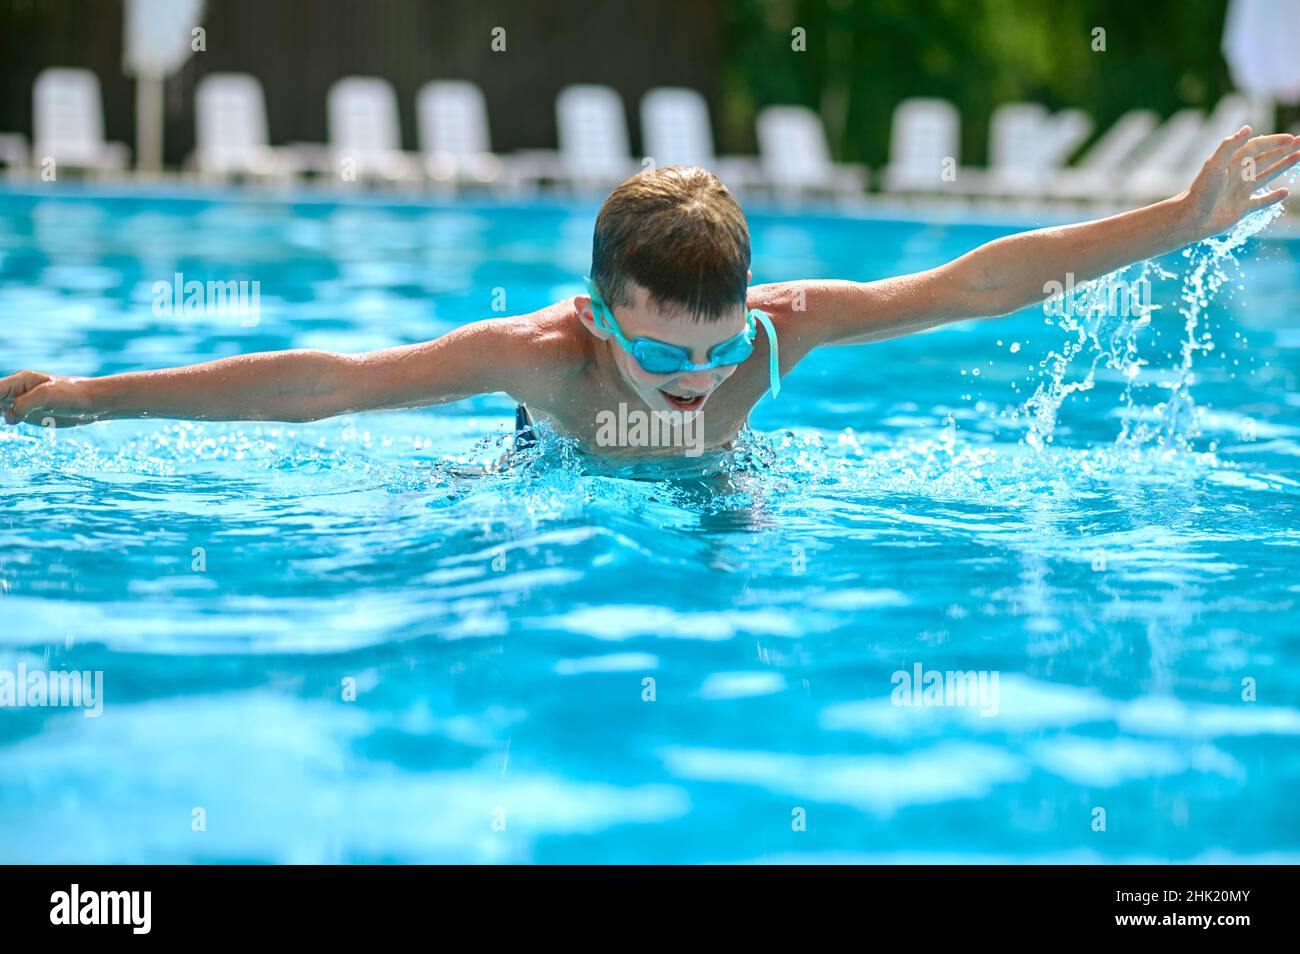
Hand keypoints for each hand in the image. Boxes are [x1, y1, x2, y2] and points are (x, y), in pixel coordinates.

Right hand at [0, 370, 95, 426]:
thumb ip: (25, 405)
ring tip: (6, 419)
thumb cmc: (72, 394)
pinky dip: (3, 419)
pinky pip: (7, 416)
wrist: (92, 402)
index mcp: (20, 381)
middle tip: (0, 414)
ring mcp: (21, 402)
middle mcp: (17, 390)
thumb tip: (7, 418)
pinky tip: (6, 422)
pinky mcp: (27, 414)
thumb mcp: (48, 396)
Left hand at [1180, 126, 1299, 240]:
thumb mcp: (1214, 165)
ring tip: (1299, 157)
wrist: (1191, 219)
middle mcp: (1238, 175)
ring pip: (1267, 176)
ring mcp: (1241, 192)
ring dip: (1283, 166)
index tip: (1291, 139)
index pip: (1257, 147)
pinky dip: (1273, 197)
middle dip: (1284, 150)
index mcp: (1232, 163)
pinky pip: (1261, 201)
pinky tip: (1285, 192)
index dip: (1274, 142)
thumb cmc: (1200, 191)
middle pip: (1266, 159)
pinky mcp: (1242, 208)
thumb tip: (1247, 128)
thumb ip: (1229, 146)